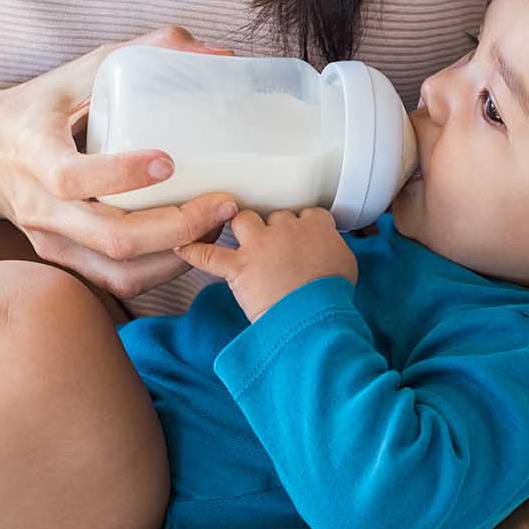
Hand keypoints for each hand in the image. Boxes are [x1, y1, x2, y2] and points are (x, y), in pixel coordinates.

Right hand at [0, 26, 240, 298]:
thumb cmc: (41, 107)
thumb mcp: (81, 70)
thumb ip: (146, 51)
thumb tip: (218, 52)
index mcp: (34, 154)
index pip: (71, 178)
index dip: (122, 174)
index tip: (169, 162)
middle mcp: (41, 207)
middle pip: (112, 238)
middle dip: (178, 227)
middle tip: (224, 203)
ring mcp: (52, 241)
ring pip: (121, 270)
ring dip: (178, 255)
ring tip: (217, 225)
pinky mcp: (66, 260)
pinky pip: (119, 281)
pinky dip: (163, 270)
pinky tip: (193, 243)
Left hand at [175, 208, 357, 320]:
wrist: (314, 315)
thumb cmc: (333, 296)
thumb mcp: (346, 265)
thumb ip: (334, 250)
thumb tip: (328, 254)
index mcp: (316, 226)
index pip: (307, 213)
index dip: (302, 225)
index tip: (301, 236)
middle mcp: (285, 228)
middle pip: (274, 216)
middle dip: (273, 229)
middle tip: (274, 246)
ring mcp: (259, 245)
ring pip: (243, 220)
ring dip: (240, 227)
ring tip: (240, 237)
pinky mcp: (239, 267)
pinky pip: (208, 255)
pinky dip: (194, 252)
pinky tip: (182, 248)